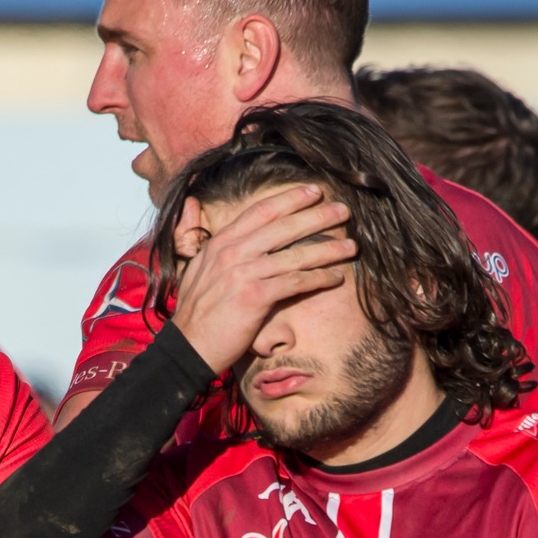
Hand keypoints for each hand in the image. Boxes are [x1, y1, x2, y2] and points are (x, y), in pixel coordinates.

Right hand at [169, 186, 353, 372]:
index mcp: (220, 242)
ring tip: (350, 246)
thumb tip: (213, 219)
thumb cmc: (196, 312)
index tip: (313, 191)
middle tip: (343, 210)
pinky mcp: (255, 297)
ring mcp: (243, 273)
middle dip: (317, 216)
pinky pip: (295, 282)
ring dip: (327, 250)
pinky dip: (318, 279)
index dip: (290, 199)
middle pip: (283, 227)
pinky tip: (335, 278)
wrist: (187, 346)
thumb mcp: (197, 270)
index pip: (260, 211)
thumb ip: (213, 247)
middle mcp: (232, 252)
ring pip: (295, 255)